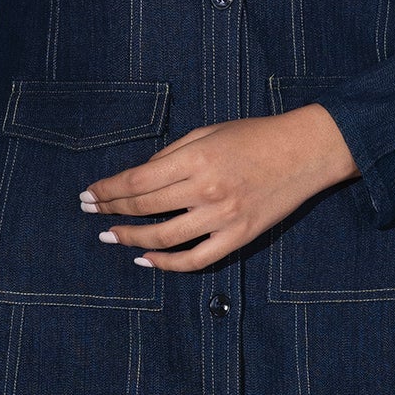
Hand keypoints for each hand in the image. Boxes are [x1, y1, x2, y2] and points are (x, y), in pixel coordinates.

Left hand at [86, 105, 357, 273]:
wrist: (307, 151)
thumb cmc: (256, 135)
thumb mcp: (210, 131)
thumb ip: (173, 154)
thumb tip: (140, 177)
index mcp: (197, 158)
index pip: (137, 180)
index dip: (108, 190)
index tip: (88, 194)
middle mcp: (206, 189)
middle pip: (145, 208)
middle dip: (111, 211)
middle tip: (91, 213)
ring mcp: (223, 217)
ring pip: (163, 238)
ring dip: (131, 239)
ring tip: (111, 236)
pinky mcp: (239, 237)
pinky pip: (196, 260)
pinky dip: (167, 264)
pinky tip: (147, 259)